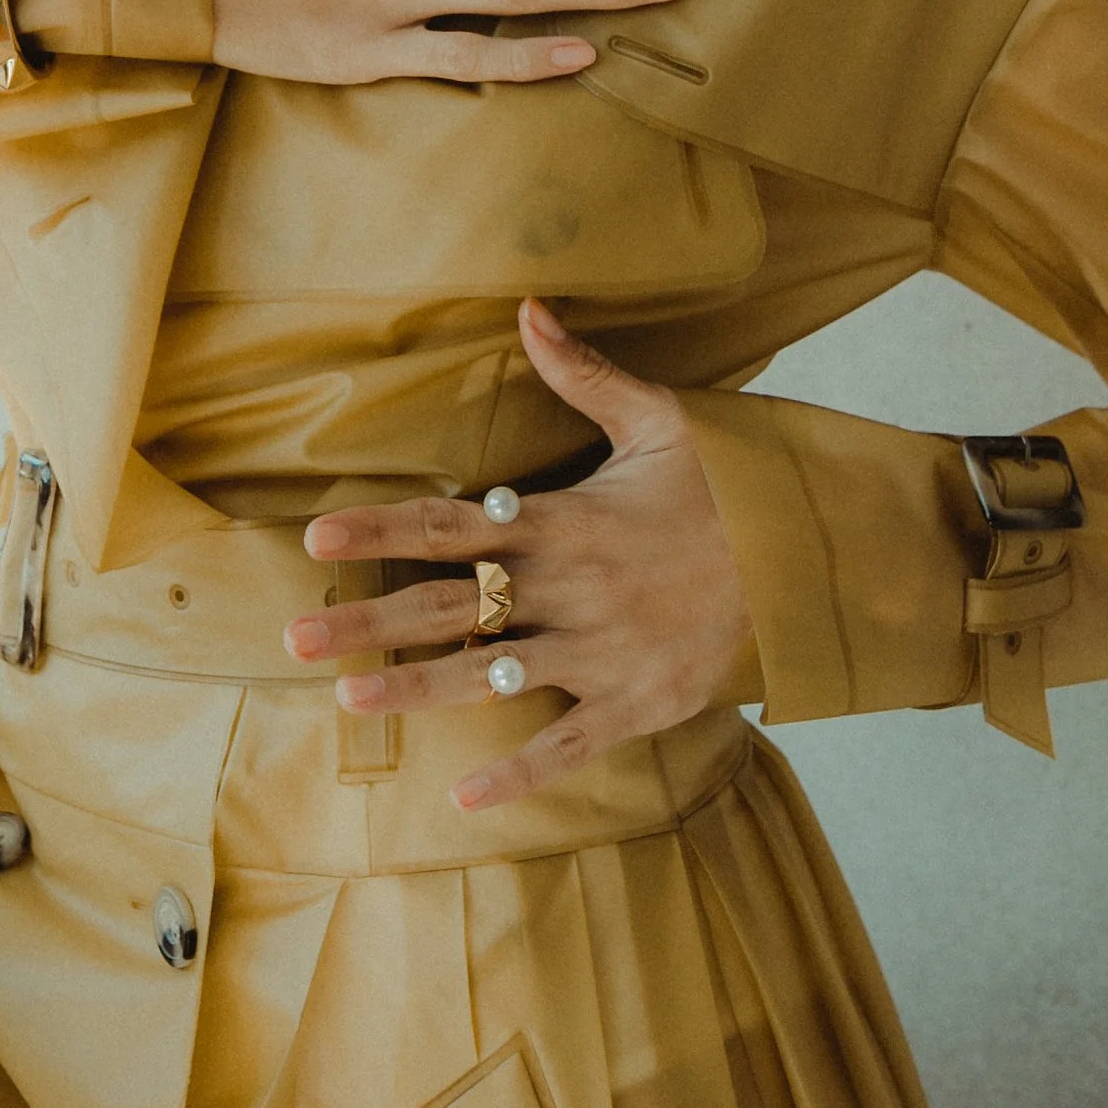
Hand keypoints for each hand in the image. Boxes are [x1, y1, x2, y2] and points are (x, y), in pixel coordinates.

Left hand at [282, 297, 754, 810]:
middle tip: (295, 634)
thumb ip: (583, 373)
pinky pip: (569, 742)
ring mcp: (602, 652)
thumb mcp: (660, 418)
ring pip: (491, 676)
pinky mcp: (638, 702)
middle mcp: (570, 589)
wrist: (811, 559)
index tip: (318, 535)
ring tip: (347, 699)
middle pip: (451, 605)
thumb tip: (527, 308)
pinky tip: (464, 800)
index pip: (454, 522)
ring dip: (416, 689)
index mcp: (565, 520)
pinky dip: (520, 773)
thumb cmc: (728, 485)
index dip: (382, 528)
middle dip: (369, 621)